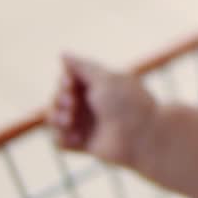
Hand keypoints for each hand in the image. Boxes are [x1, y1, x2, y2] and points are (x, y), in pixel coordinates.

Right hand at [47, 53, 157, 167]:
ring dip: (56, 118)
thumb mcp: (105, 78)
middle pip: (58, 98)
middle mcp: (91, 104)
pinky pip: (60, 141)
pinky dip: (61, 138)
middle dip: (58, 99)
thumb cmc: (127, 104)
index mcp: (98, 86)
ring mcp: (87, 125)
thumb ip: (83, 66)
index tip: (70, 84)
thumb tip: (63, 54)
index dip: (63, 81)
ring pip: (55, 119)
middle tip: (71, 104)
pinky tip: (76, 137)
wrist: (142, 136)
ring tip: (68, 121)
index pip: (68, 80)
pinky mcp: (84, 144)